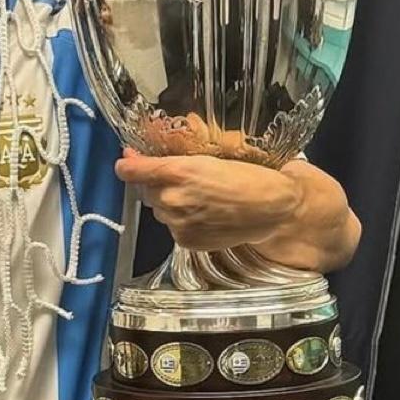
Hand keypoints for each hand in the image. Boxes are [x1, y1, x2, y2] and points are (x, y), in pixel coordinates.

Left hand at [115, 150, 303, 254]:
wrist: (272, 209)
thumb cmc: (246, 177)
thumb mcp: (209, 159)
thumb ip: (172, 162)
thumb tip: (141, 159)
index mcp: (178, 171)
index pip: (132, 170)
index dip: (127, 165)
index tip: (127, 162)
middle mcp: (172, 198)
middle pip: (145, 190)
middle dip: (157, 184)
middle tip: (183, 181)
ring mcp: (178, 223)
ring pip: (158, 210)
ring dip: (169, 203)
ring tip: (198, 199)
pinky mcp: (186, 240)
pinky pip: (172, 228)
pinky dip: (182, 222)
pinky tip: (204, 216)